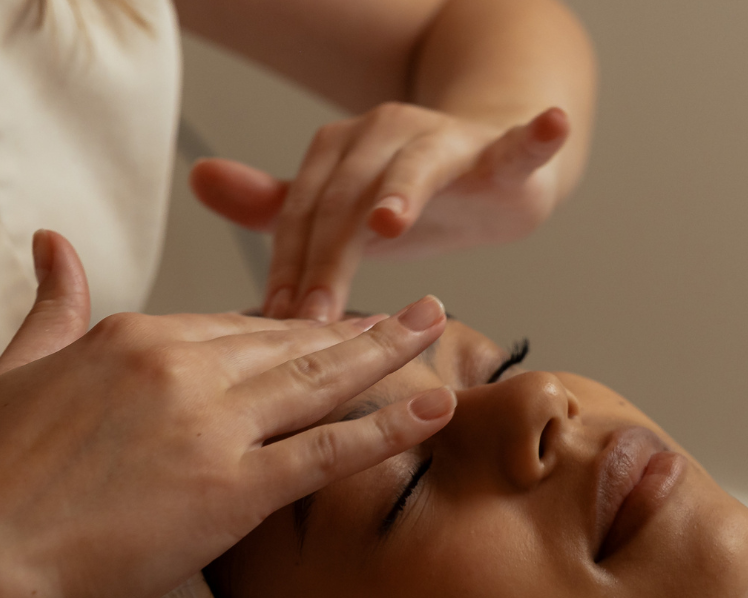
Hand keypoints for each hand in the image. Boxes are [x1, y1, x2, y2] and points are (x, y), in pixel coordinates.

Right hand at [0, 230, 455, 597]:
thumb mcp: (16, 367)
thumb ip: (51, 304)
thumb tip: (51, 240)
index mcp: (136, 336)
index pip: (234, 326)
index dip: (293, 327)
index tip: (333, 323)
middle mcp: (182, 367)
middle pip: (289, 343)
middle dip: (358, 328)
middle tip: (417, 311)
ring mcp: (210, 427)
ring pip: (318, 382)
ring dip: (386, 355)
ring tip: (438, 332)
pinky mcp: (229, 490)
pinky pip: (326, 452)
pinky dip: (386, 428)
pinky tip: (432, 408)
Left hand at [191, 104, 572, 322]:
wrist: (490, 169)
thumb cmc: (407, 199)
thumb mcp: (341, 212)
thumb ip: (277, 205)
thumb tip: (200, 179)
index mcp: (339, 155)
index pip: (302, 215)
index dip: (287, 265)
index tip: (273, 322)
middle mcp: (384, 135)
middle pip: (348, 197)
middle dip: (330, 256)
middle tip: (316, 314)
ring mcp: (445, 140)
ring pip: (416, 167)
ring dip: (400, 194)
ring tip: (385, 226)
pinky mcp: (501, 152)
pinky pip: (519, 143)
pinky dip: (534, 135)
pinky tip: (547, 124)